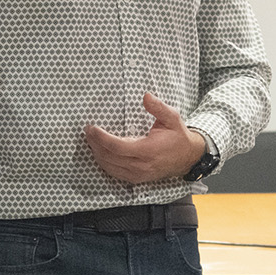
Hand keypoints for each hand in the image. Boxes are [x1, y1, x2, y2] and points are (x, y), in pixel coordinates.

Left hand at [85, 94, 206, 183]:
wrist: (188, 157)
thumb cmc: (178, 136)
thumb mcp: (172, 118)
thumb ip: (158, 107)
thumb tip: (146, 96)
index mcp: (148, 151)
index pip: (118, 147)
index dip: (102, 138)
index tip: (92, 128)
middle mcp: (141, 165)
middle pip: (110, 158)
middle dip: (95, 144)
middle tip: (87, 131)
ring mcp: (139, 175)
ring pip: (110, 167)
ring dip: (97, 154)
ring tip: (90, 140)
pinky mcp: (137, 179)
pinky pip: (115, 173)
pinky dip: (104, 164)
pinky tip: (99, 154)